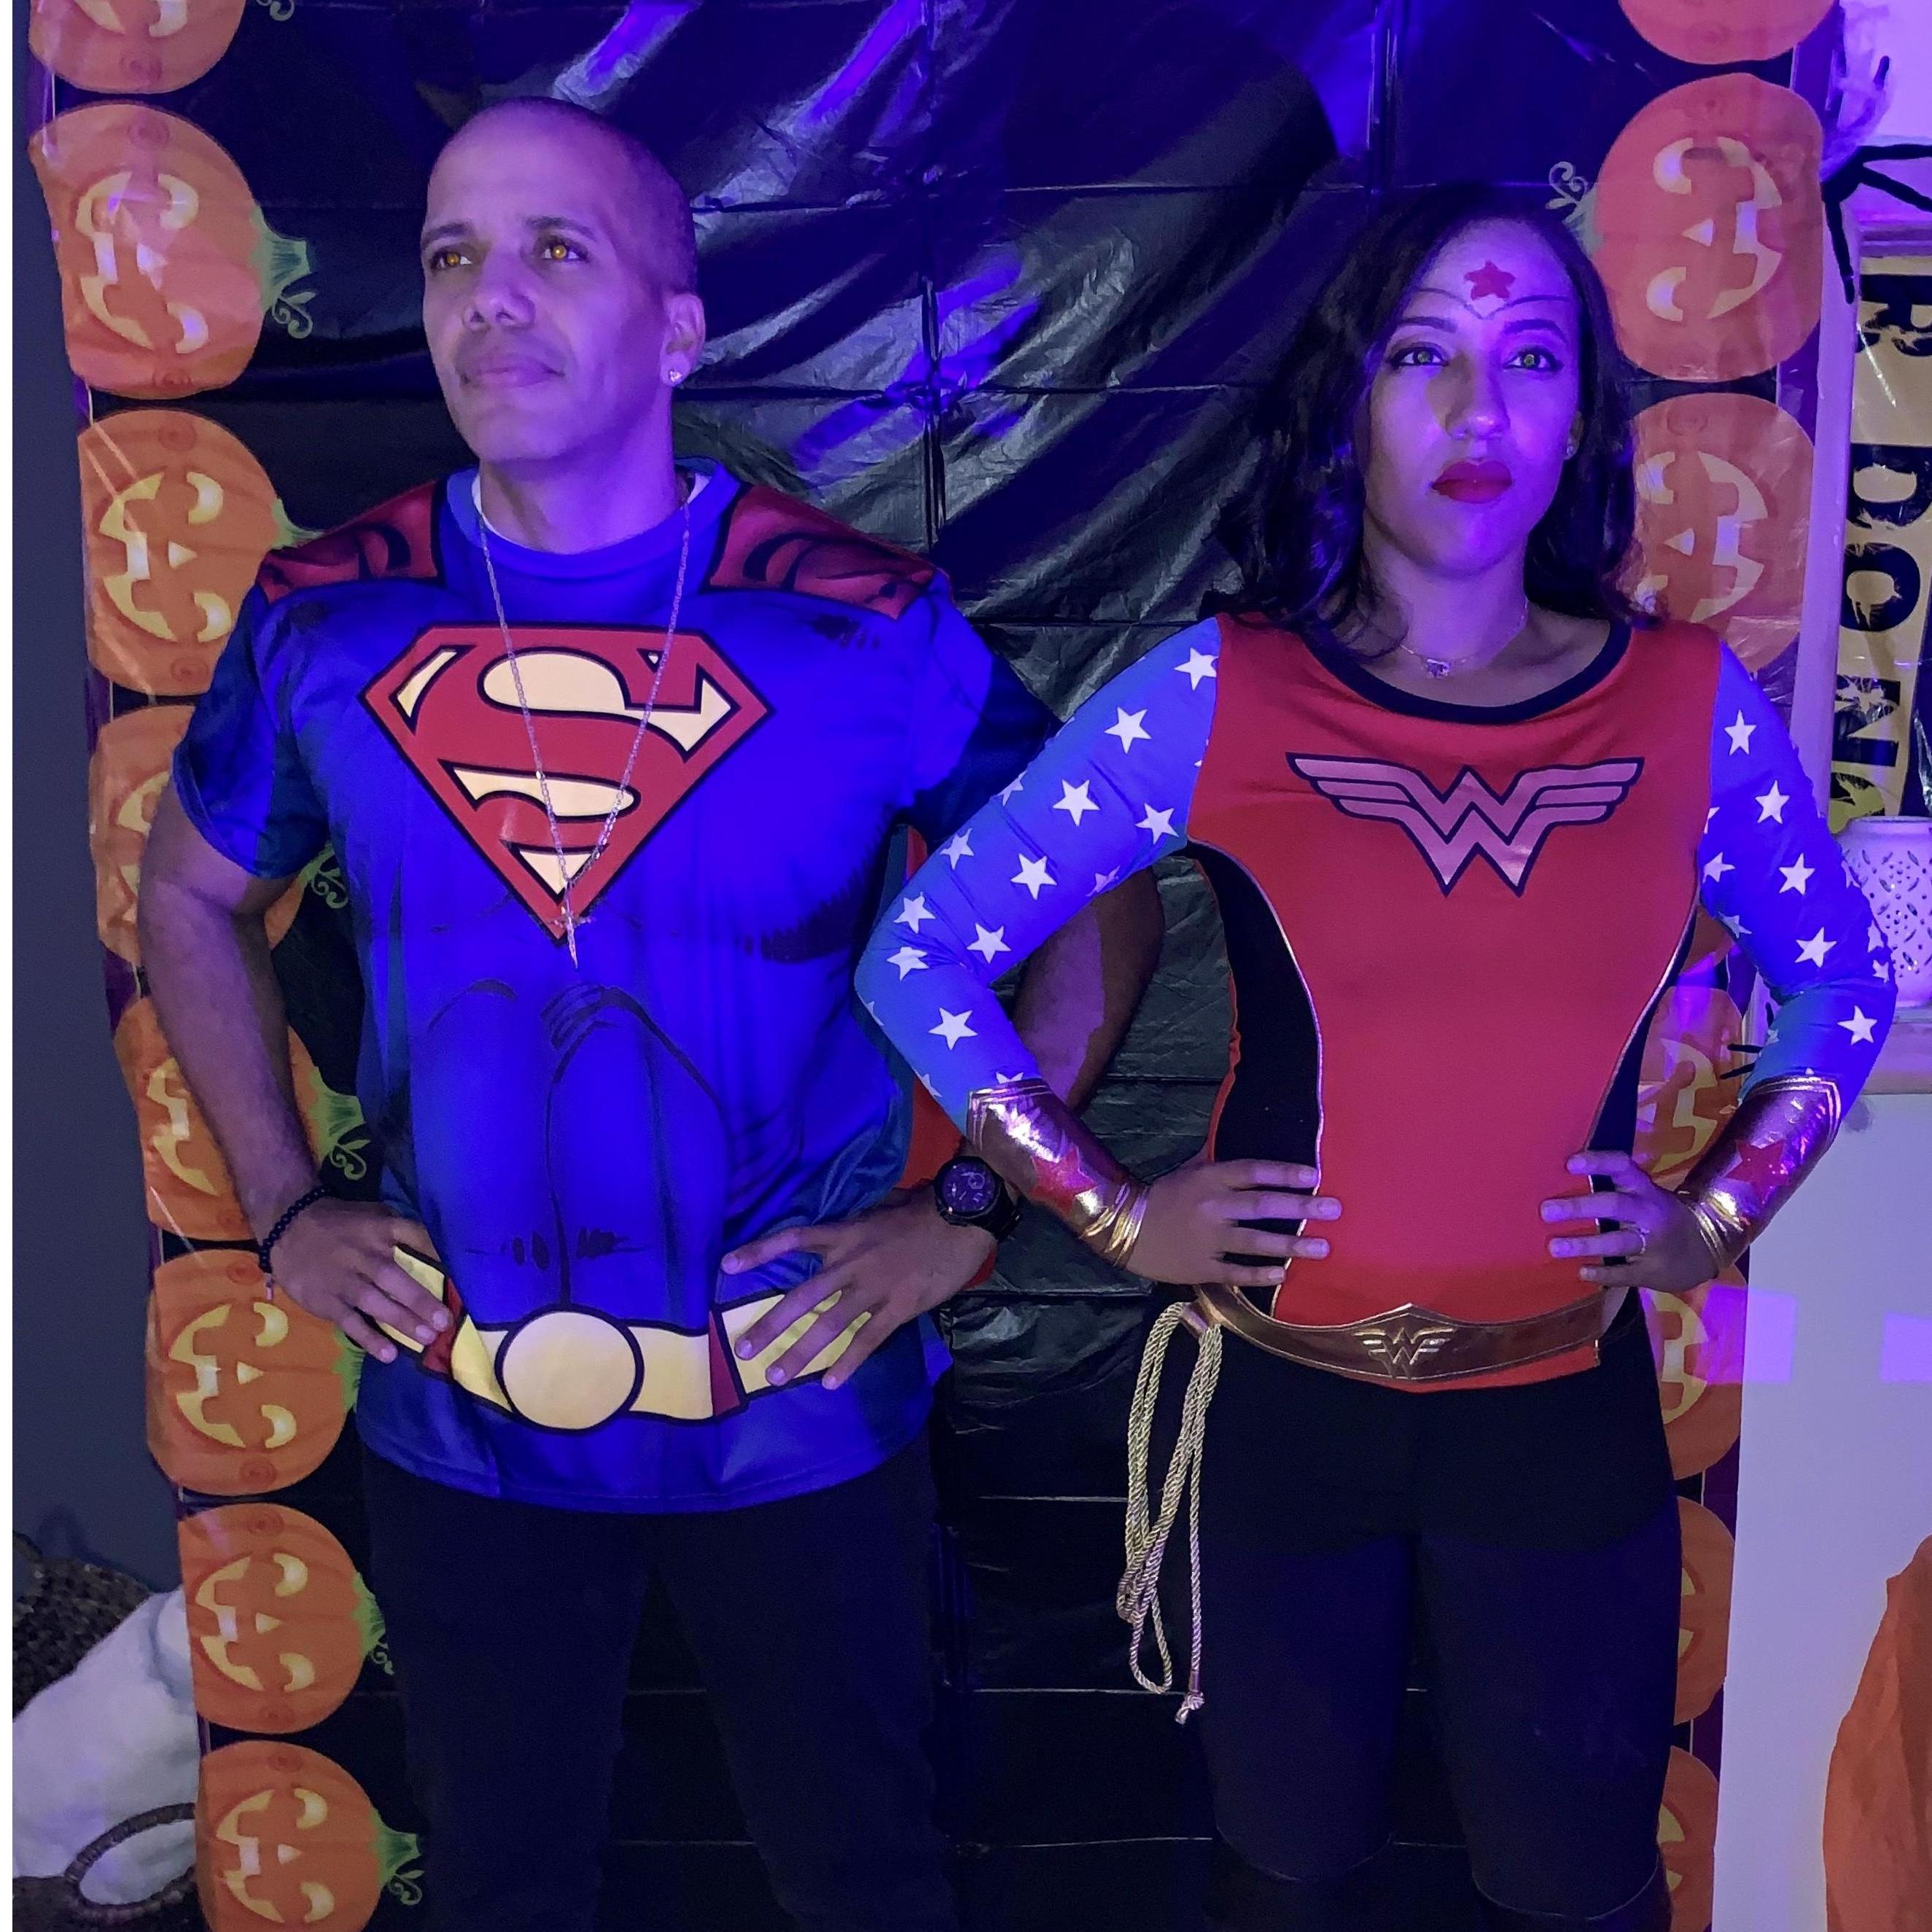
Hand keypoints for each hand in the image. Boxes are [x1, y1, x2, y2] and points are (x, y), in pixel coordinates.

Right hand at [265, 1198, 449, 1363]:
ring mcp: (344, 1280)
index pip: (414, 1238)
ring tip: (427, 1338)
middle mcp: (364, 1255)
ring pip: (375, 1302)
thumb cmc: (341, 1223)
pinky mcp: (326, 1301)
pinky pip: (350, 1322)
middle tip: (444, 1321)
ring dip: (402, 1321)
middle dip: (421, 1301)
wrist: (289, 1228)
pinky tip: (389, 1354)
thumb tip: (436, 1251)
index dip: (436, 1255)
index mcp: (380, 1229)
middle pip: (396, 1278)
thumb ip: (399, 1230)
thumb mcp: (372, 1214)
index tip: (458, 1276)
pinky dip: (369, 1338)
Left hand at [721, 1191, 994, 1392]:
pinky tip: (829, 1383)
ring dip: (801, 1352)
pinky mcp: (899, 1306)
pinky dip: (848, 1362)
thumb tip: (841, 1234)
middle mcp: (851, 1261)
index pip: (792, 1239)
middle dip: (770, 1324)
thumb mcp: (880, 1209)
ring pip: (829, 1324)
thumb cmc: (923, 1209)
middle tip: (743, 1350)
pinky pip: (868, 1339)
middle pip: (801, 1296)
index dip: (759, 1252)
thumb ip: (856, 1225)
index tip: (726, 1265)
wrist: (962, 1217)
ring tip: (777, 1377)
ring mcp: (874, 1287)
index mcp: (845, 1233)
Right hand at [1126, 1158, 1339, 1287]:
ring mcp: (1209, 1239)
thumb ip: (1216, 1157)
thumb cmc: (1162, 1196)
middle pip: (1263, 1206)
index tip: (1315, 1176)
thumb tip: (1238, 1132)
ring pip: (1256, 1242)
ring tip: (1323, 1248)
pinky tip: (1284, 1274)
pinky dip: (1260, 1274)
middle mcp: (1212, 1207)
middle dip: (1302, 1207)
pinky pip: (1237, 1272)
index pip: (1253, 1172)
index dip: (1284, 1173)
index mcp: (1209, 1179)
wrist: (1125, 1228)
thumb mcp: (1188, 1169)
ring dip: (1292, 1245)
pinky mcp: (1203, 1268)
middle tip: (1334, 1210)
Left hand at [1541, 1150, 1716, 1294]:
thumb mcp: (1647, 1196)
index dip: (1597, 1163)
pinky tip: (1582, 1272)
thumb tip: (1563, 1177)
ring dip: (1585, 1244)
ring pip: (1617, 1242)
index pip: (1622, 1168)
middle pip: (1614, 1205)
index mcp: (1645, 1190)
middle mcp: (1649, 1213)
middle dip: (1580, 1207)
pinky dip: (1603, 1274)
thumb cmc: (1661, 1215)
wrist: (1708, 1246)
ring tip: (1553, 1247)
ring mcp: (1652, 1244)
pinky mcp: (1652, 1271)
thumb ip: (1615, 1188)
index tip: (1569, 1164)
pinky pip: (1625, 1273)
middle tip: (1546, 1210)